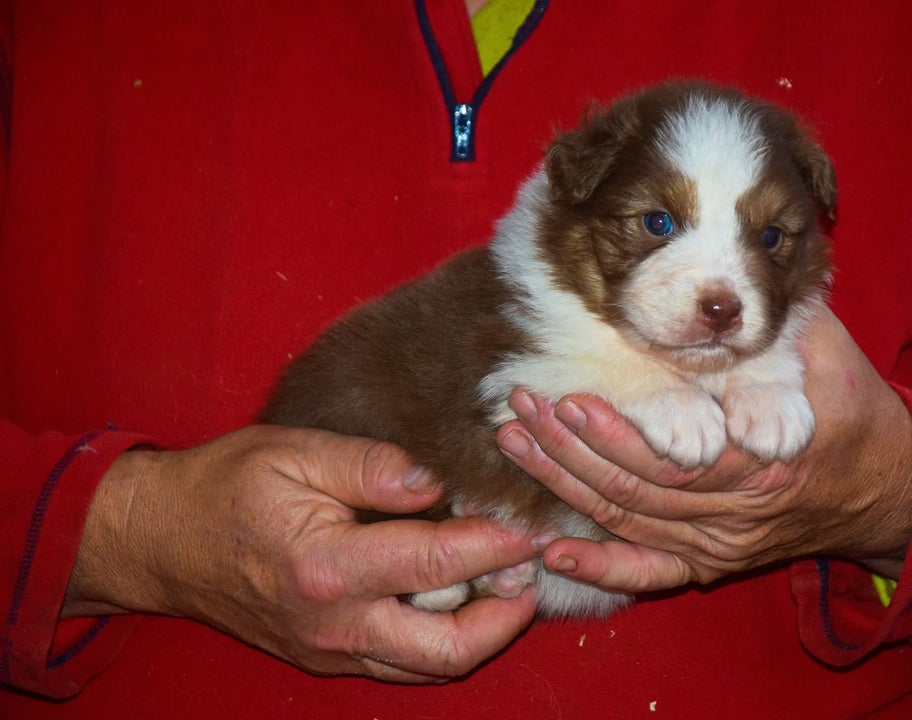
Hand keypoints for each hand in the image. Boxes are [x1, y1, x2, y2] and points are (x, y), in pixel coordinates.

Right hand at [63, 425, 544, 682]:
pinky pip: (397, 664)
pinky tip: (458, 604)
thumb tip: (436, 482)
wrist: (160, 542)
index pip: (440, 561)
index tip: (532, 527)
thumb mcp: (295, 453)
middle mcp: (334, 623)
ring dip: (479, 637)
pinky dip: (438, 642)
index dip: (498, 544)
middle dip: (505, 619)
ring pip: (426, 667)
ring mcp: (328, 650)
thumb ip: (372, 466)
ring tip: (507, 591)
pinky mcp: (323, 657)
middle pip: (448, 648)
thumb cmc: (224, 487)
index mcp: (329, 566)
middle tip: (531, 576)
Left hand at [495, 308, 911, 592]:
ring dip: (564, 485)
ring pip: (628, 521)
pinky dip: (601, 567)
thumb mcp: (824, 353)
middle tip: (520, 408)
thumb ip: (772, 326)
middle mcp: (736, 514)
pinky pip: (649, 573)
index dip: (618, 434)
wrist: (884, 483)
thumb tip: (719, 289)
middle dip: (569, 449)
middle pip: (636, 489)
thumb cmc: (851, 407)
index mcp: (765, 460)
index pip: (677, 457)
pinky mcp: (706, 560)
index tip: (570, 399)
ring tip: (515, 442)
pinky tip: (552, 553)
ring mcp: (718, 544)